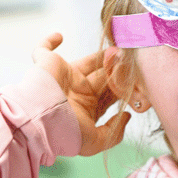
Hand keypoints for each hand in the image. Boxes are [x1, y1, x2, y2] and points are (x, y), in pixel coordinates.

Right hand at [31, 33, 130, 155]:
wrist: (38, 121)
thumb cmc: (65, 133)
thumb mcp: (96, 141)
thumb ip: (114, 132)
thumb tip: (127, 116)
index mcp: (88, 107)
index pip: (111, 93)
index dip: (125, 86)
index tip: (139, 79)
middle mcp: (78, 91)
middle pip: (105, 76)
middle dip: (119, 69)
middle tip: (132, 61)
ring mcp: (65, 77)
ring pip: (89, 62)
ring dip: (104, 56)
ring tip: (118, 51)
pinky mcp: (47, 65)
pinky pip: (43, 49)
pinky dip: (49, 41)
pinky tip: (60, 36)